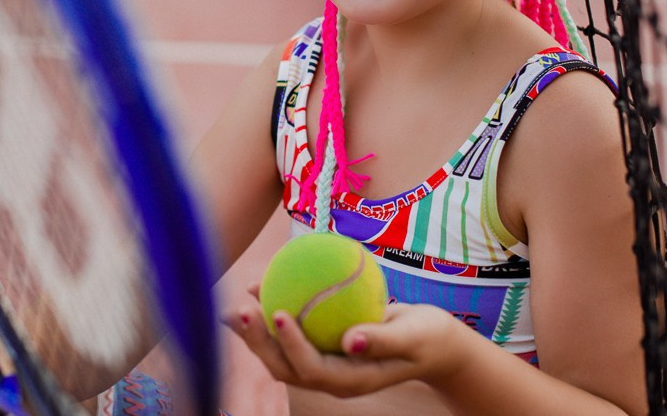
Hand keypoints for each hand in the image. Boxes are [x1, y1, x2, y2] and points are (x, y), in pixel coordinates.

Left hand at [222, 283, 468, 397]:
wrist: (431, 343)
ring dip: (255, 331)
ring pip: (280, 354)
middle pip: (285, 366)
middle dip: (258, 342)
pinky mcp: (320, 348)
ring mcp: (324, 364)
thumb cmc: (427, 338)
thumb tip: (350, 340)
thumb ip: (383, 340)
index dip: (291, 345)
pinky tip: (258, 285)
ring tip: (235, 303)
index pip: (311, 368)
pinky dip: (270, 313)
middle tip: (241, 309)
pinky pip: (290, 333)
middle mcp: (330, 377)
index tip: (279, 312)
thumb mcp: (414, 337)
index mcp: (350, 381)